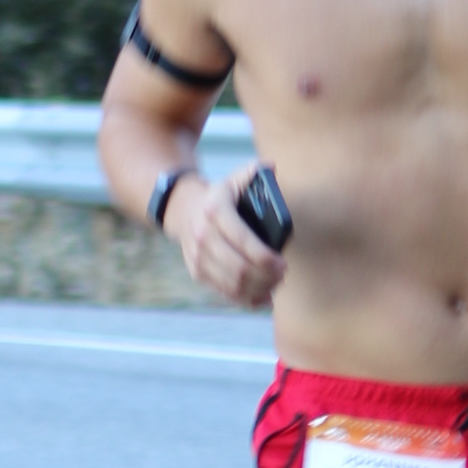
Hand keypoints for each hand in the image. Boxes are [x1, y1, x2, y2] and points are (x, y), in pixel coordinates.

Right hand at [169, 172, 286, 305]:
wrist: (183, 210)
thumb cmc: (219, 197)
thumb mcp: (232, 180)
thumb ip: (252, 172)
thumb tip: (271, 167)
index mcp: (215, 211)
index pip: (243, 241)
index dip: (266, 257)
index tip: (283, 263)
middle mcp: (202, 236)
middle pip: (240, 268)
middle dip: (267, 276)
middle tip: (283, 274)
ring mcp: (198, 257)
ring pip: (233, 285)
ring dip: (260, 288)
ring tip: (276, 283)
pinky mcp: (198, 273)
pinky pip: (225, 293)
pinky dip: (247, 299)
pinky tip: (264, 297)